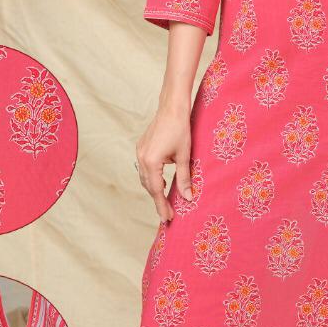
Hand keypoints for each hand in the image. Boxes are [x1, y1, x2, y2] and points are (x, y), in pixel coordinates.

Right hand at [135, 106, 193, 221]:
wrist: (172, 108)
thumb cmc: (180, 129)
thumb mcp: (184, 156)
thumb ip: (184, 178)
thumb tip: (188, 197)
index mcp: (151, 162)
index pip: (156, 190)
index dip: (162, 206)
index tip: (167, 218)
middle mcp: (141, 158)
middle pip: (148, 186)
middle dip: (158, 201)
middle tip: (168, 214)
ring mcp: (139, 152)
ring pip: (144, 178)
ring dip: (154, 190)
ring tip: (164, 202)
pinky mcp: (141, 148)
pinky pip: (144, 169)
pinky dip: (151, 178)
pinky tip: (160, 183)